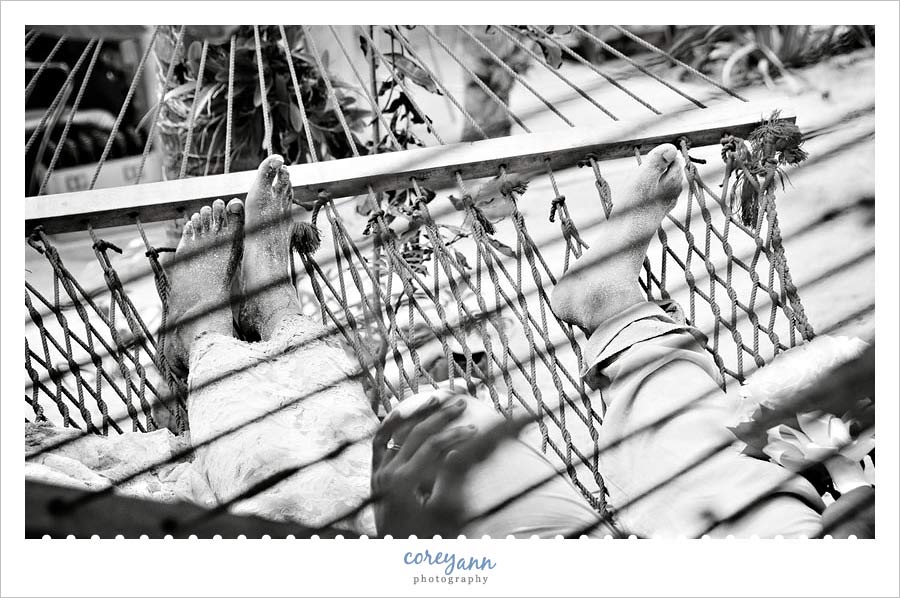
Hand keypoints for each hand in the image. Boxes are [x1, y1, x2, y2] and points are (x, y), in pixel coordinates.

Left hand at [371, 391, 475, 537]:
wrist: (400, 560)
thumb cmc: (427, 542)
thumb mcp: (446, 515)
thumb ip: (451, 480)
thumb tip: (457, 450)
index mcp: (404, 482)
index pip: (437, 446)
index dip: (459, 433)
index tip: (479, 425)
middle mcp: (387, 474)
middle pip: (419, 435)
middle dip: (443, 417)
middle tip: (463, 404)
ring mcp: (378, 474)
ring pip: (398, 433)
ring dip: (419, 415)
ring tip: (438, 399)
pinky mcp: (375, 476)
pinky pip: (379, 443)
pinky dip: (390, 425)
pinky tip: (401, 412)